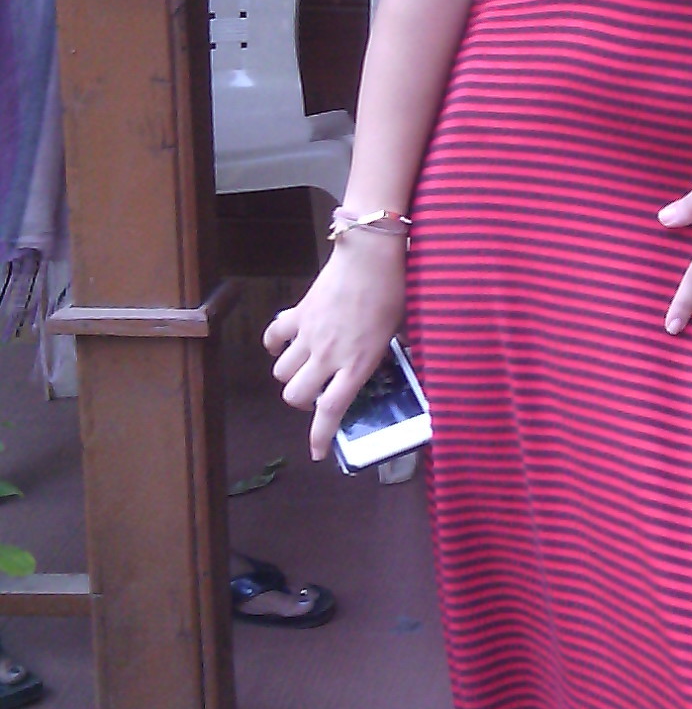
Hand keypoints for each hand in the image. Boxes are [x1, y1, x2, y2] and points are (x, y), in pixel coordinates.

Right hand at [264, 236, 408, 459]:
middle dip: (302, 403)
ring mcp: (309, 335)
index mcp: (357, 363)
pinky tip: (285, 343)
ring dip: (290, 376)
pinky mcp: (297, 314)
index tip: (316, 453)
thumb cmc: (394, 291)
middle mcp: (328, 355)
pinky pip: (273, 337)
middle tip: (317, 394)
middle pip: (295, 396)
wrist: (371, 255)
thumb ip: (392, 351)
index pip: (331, 410)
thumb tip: (393, 359)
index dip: (320, 437)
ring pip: (281, 371)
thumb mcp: (401, 329)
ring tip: (306, 368)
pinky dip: (275, 344)